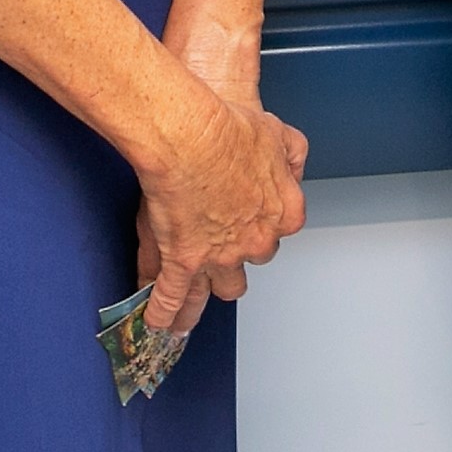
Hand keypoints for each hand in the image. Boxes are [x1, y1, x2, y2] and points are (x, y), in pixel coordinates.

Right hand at [132, 74, 306, 335]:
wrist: (192, 136)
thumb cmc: (230, 129)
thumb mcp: (278, 133)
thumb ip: (292, 155)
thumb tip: (293, 168)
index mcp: (284, 214)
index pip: (278, 232)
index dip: (259, 227)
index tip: (248, 224)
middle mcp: (256, 242)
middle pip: (250, 263)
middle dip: (235, 259)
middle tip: (219, 254)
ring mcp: (220, 257)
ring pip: (219, 290)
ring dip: (205, 301)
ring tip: (192, 314)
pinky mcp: (184, 262)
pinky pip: (173, 297)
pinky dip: (165, 312)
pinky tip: (158, 322)